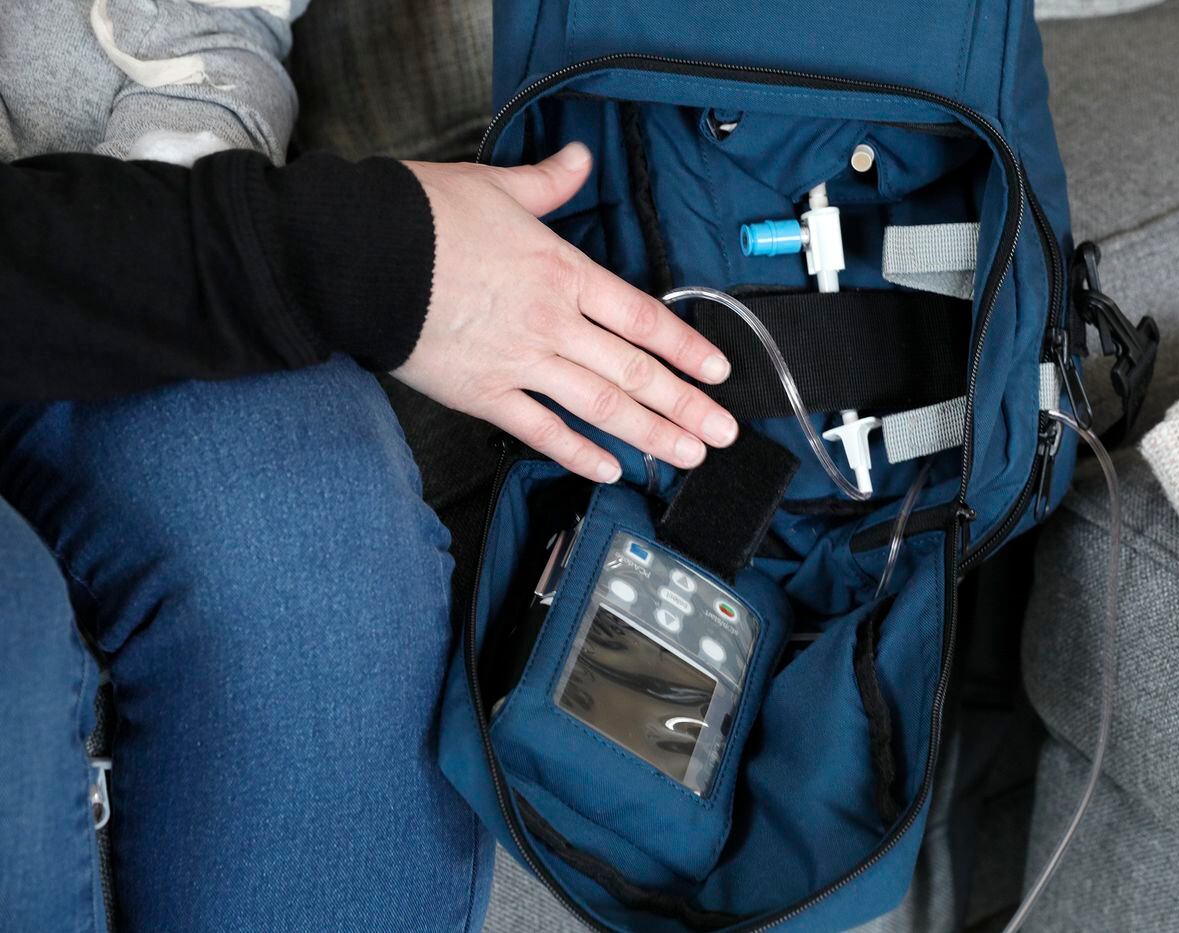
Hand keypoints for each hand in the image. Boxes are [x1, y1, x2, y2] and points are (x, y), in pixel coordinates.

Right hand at [394, 144, 738, 482]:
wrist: (361, 254)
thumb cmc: (426, 217)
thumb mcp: (497, 187)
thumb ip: (549, 182)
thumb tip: (579, 158)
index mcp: (563, 274)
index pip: (642, 319)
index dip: (686, 348)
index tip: (719, 371)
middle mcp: (553, 324)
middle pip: (634, 372)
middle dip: (685, 405)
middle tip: (722, 432)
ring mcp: (520, 363)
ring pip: (600, 406)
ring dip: (650, 434)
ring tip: (687, 455)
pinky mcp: (482, 394)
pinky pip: (540, 431)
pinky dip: (577, 453)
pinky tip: (609, 469)